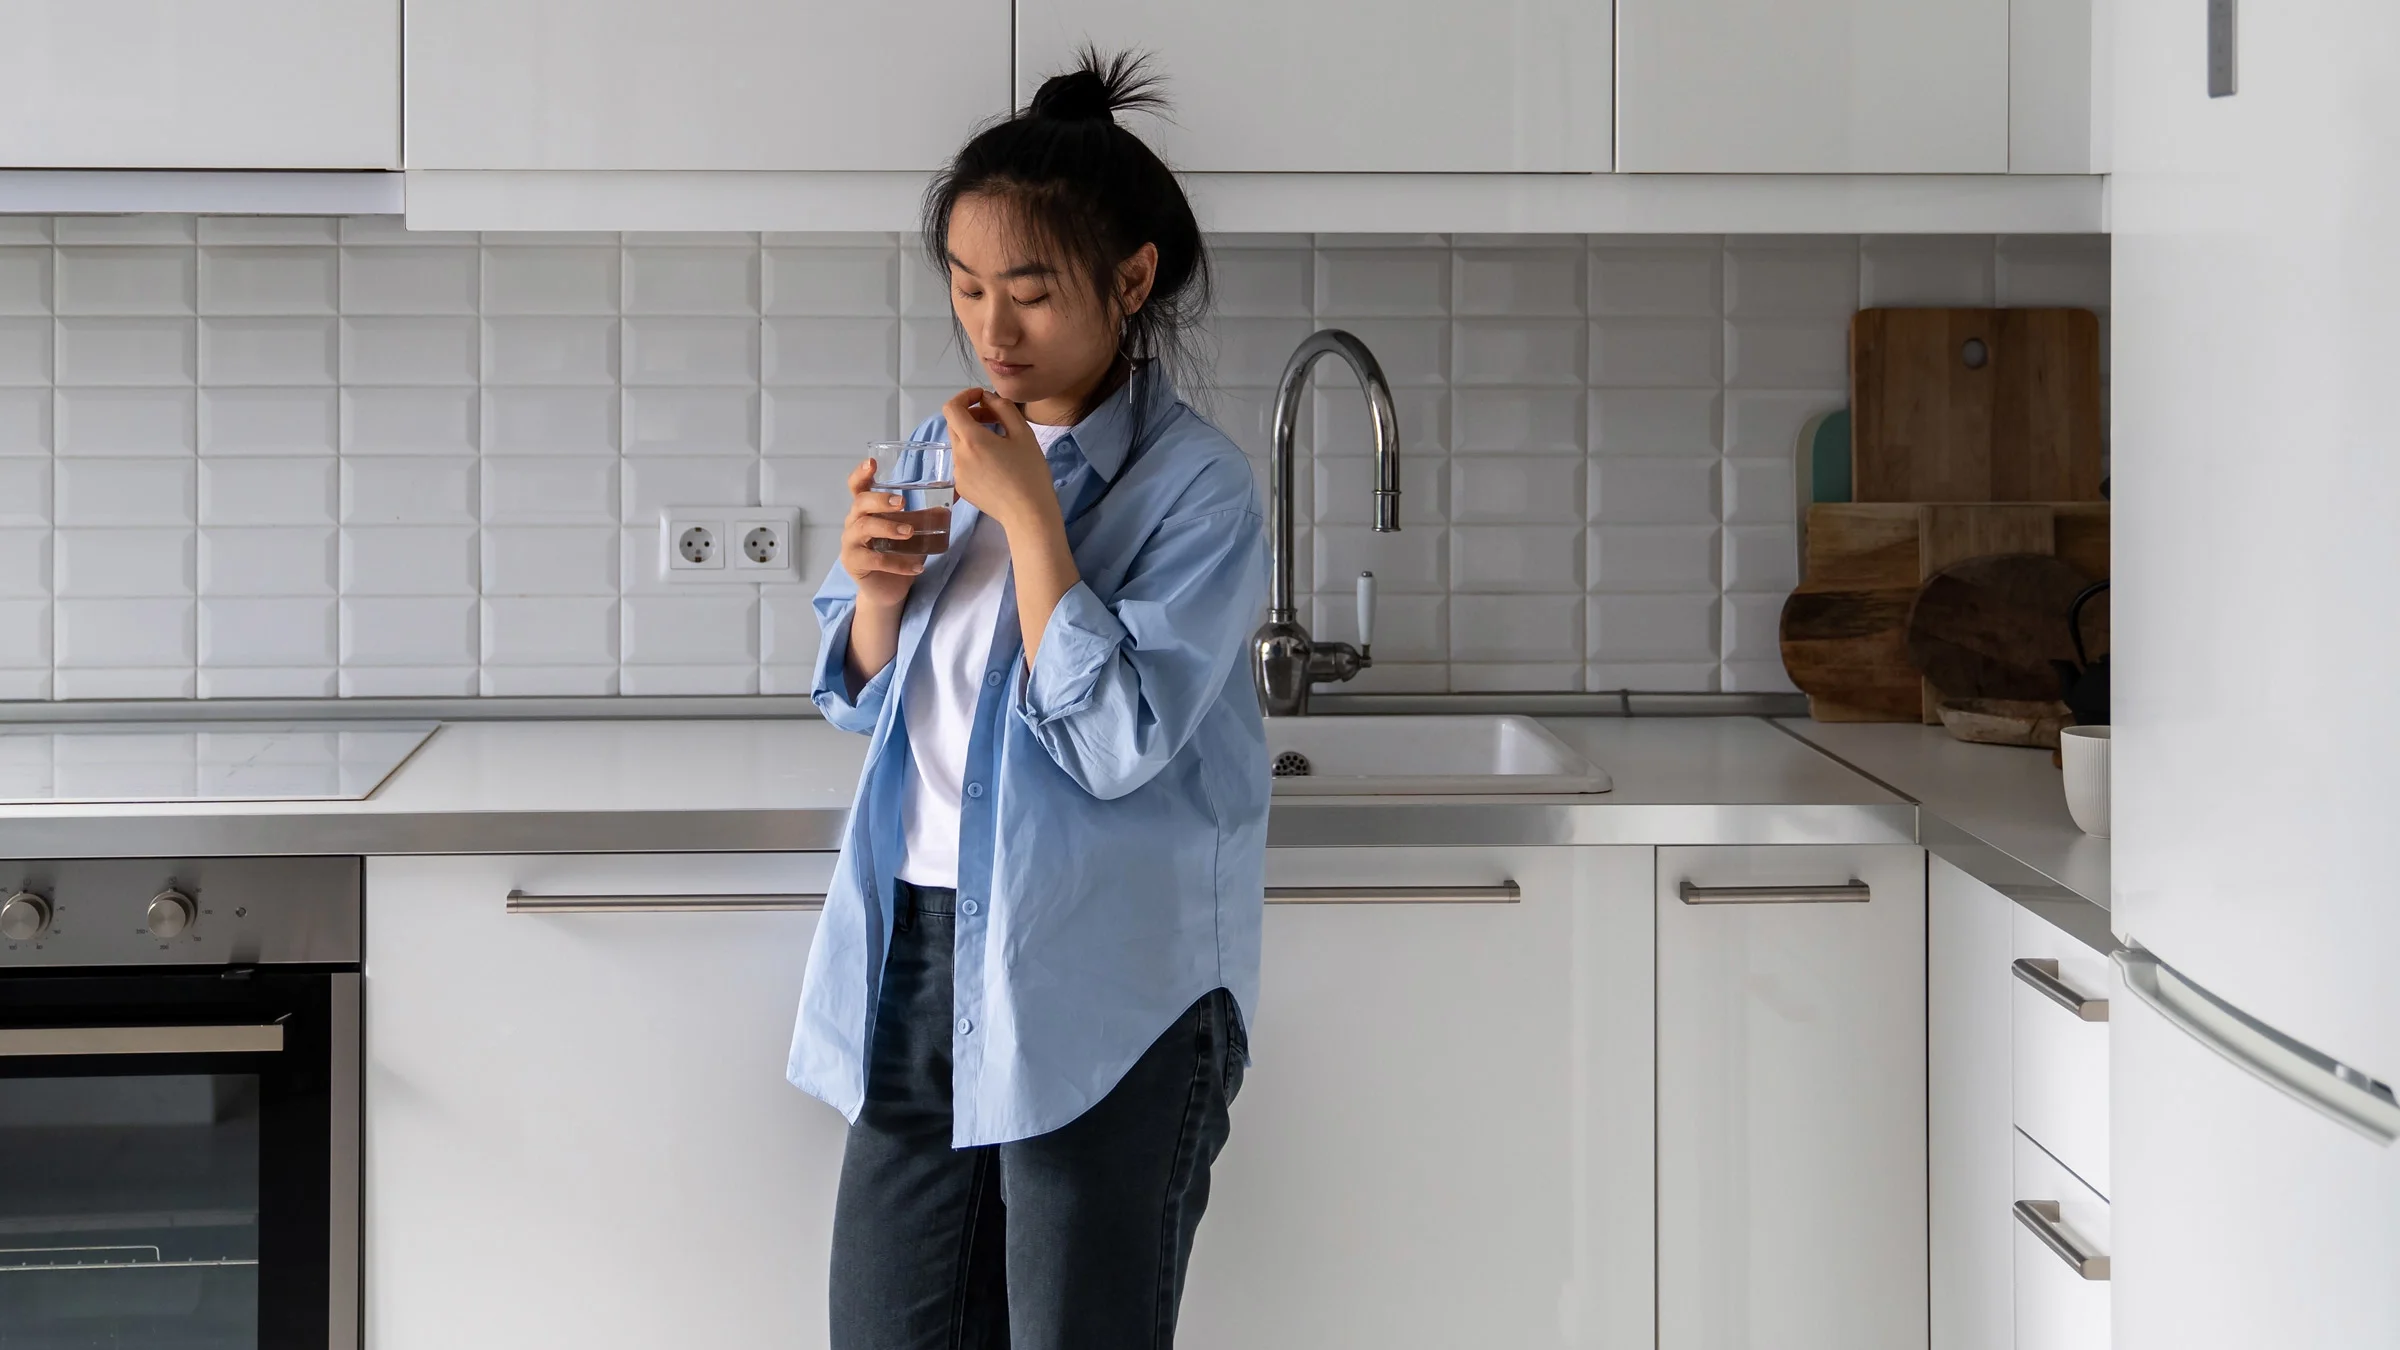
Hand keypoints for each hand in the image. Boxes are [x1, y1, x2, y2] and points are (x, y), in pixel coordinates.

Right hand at [838, 458, 924, 609]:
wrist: (890, 588)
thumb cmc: (900, 552)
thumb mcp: (912, 529)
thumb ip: (925, 512)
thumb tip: (955, 493)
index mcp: (866, 509)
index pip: (857, 486)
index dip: (861, 473)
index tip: (872, 463)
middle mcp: (854, 522)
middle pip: (860, 503)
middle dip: (880, 500)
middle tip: (902, 502)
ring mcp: (851, 543)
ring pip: (864, 528)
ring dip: (889, 528)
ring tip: (910, 532)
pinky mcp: (854, 563)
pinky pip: (874, 560)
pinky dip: (898, 563)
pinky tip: (917, 567)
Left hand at [943, 388, 1062, 535]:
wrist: (1028, 514)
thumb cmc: (1030, 473)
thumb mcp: (1023, 434)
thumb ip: (1003, 408)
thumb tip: (988, 398)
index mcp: (972, 440)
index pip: (952, 408)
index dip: (964, 396)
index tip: (982, 398)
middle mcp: (959, 455)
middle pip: (955, 425)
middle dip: (972, 415)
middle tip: (995, 419)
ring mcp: (958, 474)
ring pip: (960, 444)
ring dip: (974, 436)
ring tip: (999, 444)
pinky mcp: (962, 488)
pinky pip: (963, 463)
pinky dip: (975, 455)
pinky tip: (996, 465)